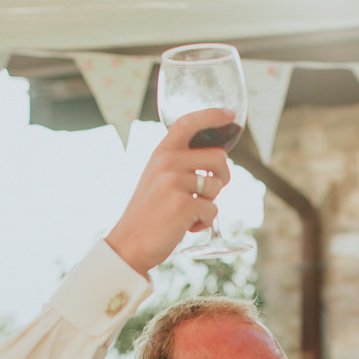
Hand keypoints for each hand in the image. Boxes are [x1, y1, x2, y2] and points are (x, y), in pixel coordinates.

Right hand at [105, 108, 234, 274]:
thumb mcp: (156, 178)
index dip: (212, 115)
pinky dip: (204, 223)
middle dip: (223, 177)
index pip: (188, 122)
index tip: (229, 115)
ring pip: (217, 188)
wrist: (130, 243)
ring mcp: (174, 183)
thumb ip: (178, 164)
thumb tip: (216, 161)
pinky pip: (213, 211)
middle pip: (219, 158)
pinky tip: (186, 226)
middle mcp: (167, 162)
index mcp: (161, 152)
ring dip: (210, 204)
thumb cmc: (149, 213)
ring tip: (188, 212)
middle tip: (211, 192)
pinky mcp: (182, 205)